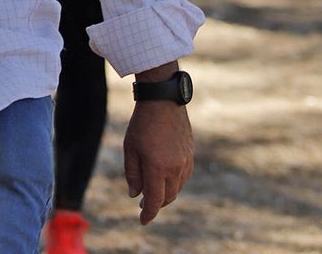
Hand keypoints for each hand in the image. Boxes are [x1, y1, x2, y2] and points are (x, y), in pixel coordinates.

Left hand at [123, 98, 193, 224]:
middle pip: (168, 197)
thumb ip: (133, 174)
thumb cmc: (142, 124)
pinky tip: (165, 177)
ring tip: (153, 191)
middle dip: (156, 204)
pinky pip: (184, 176)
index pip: (155, 200)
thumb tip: (135, 194)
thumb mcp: (130, 148)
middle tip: (144, 205)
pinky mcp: (191, 154)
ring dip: (166, 193)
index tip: (143, 221)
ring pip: (177, 188)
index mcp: (158, 168)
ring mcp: (185, 161)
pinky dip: (174, 182)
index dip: (148, 213)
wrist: (163, 101)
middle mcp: (175, 168)